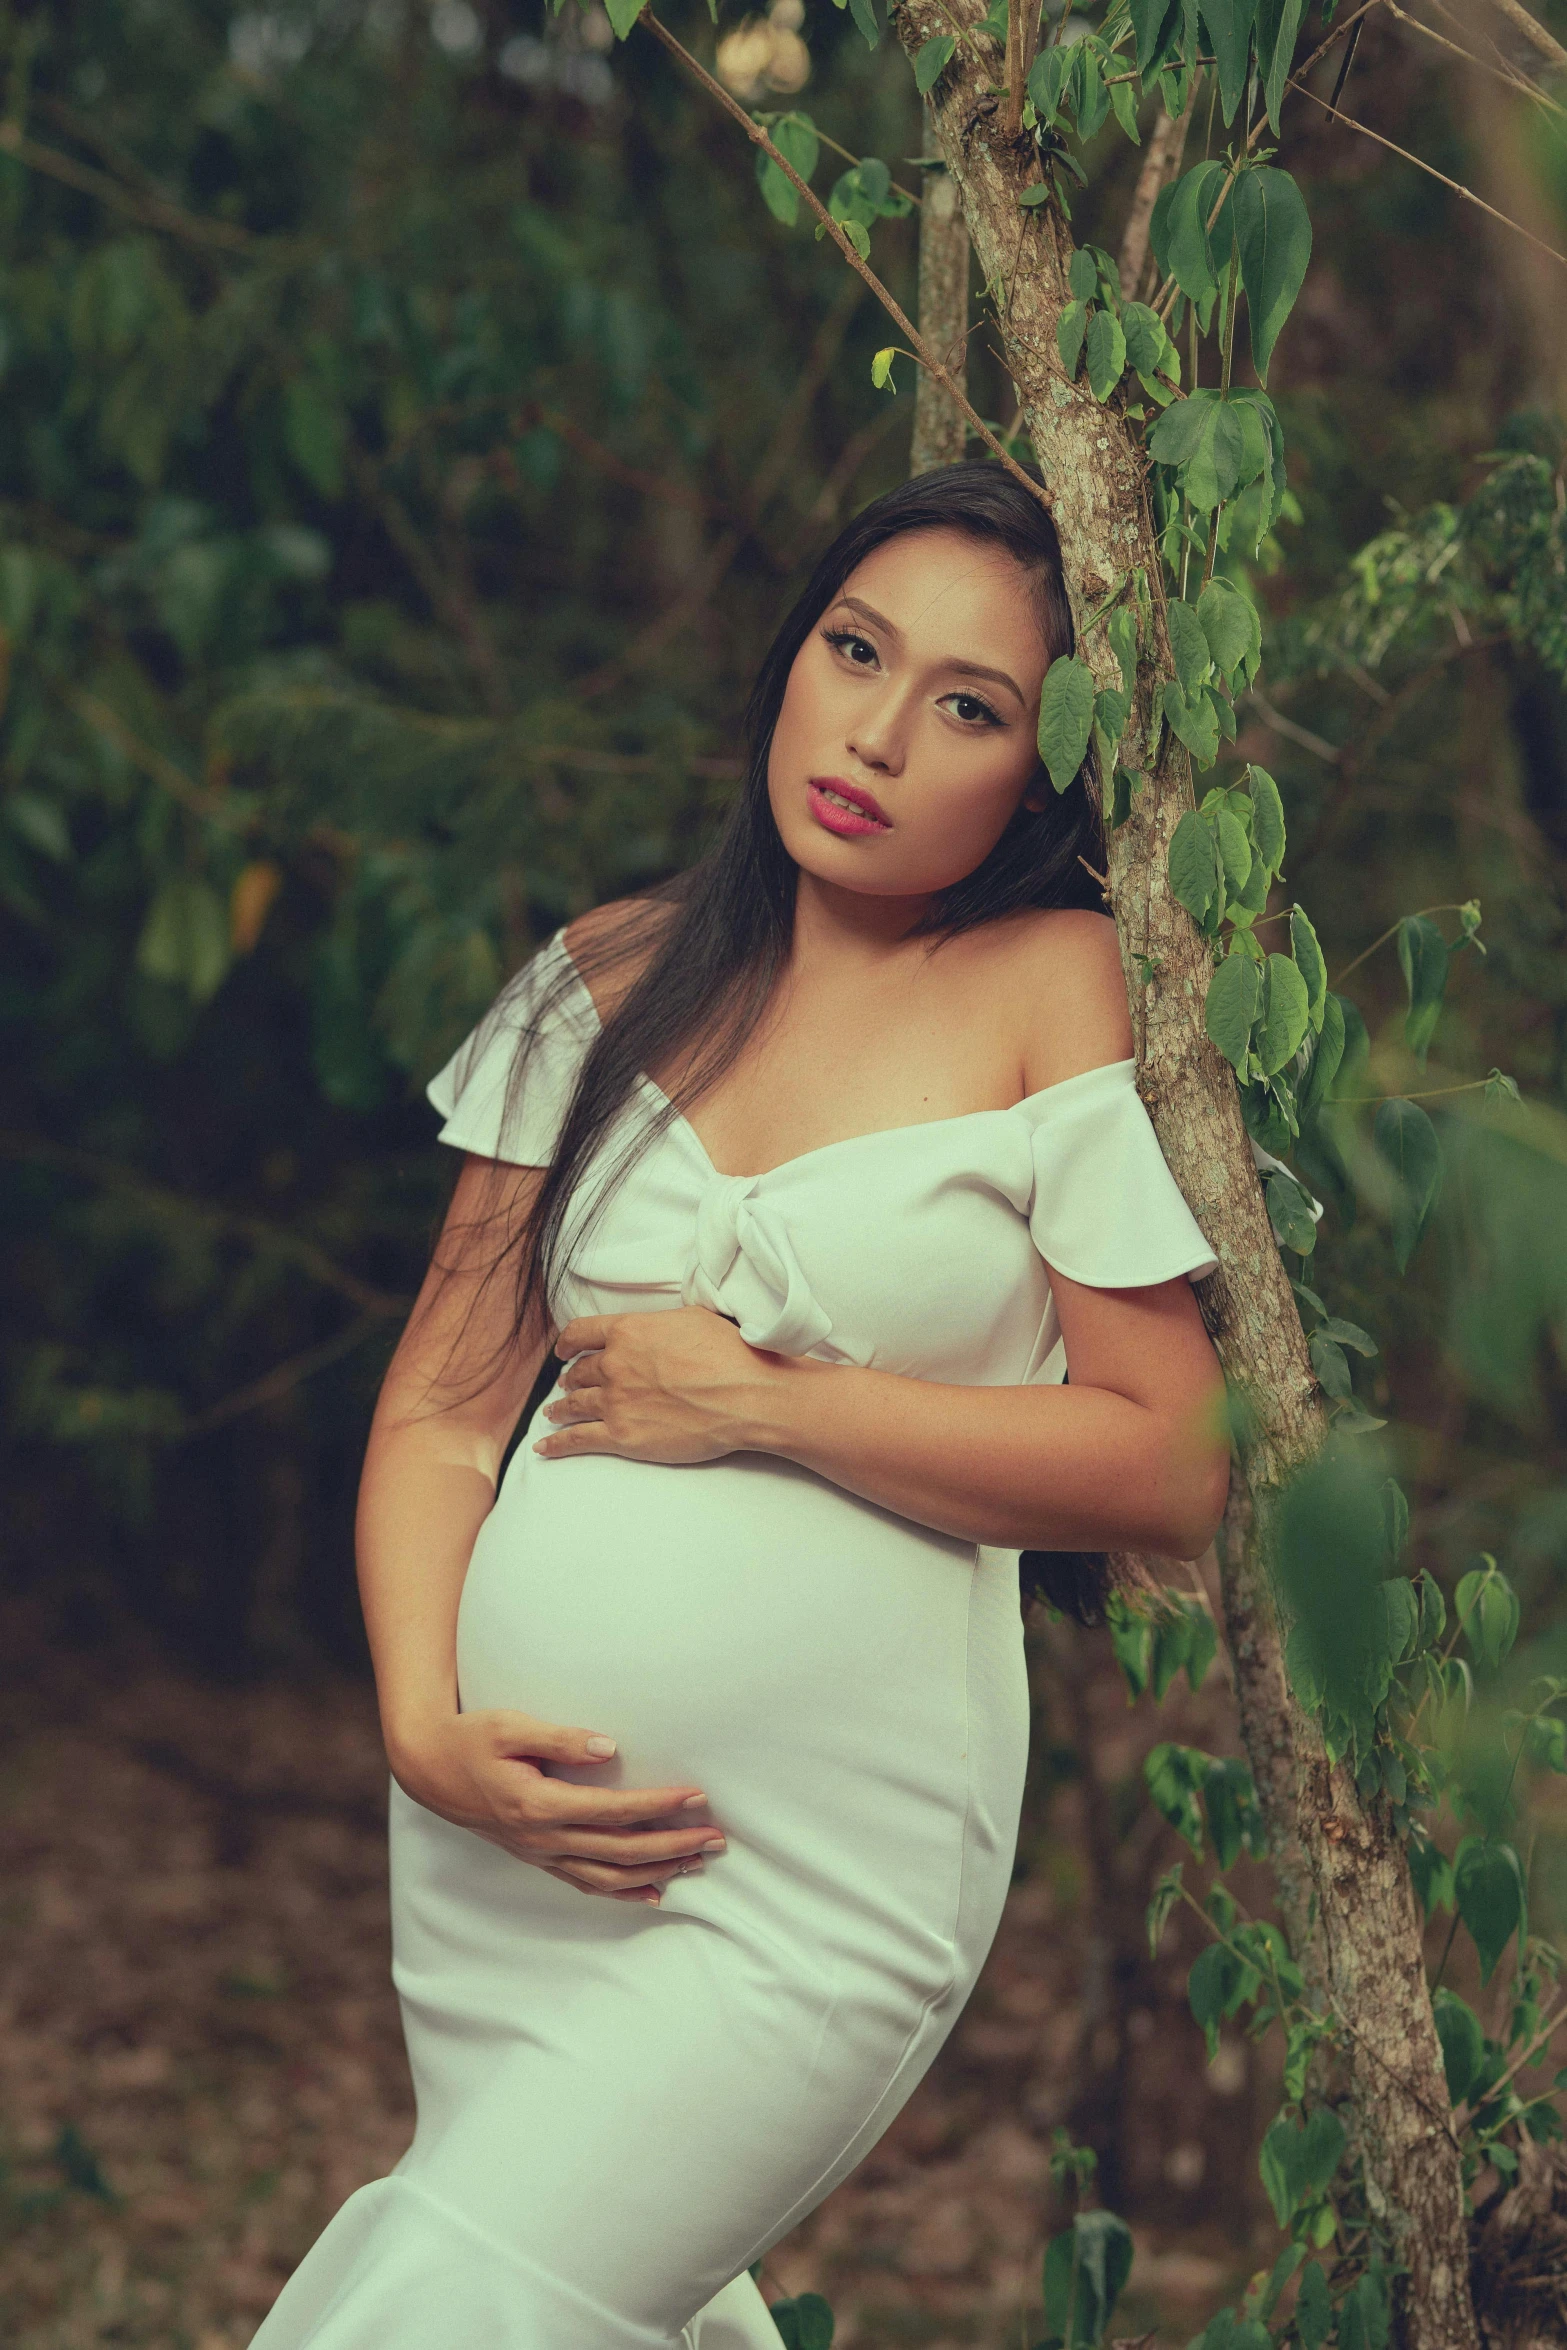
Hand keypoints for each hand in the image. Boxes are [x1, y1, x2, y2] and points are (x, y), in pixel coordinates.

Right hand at [389, 1709, 726, 1902]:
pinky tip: (654, 1892)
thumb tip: (608, 1747)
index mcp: (538, 1805)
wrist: (430, 1769)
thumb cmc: (471, 1739)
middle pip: (620, 1852)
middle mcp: (542, 1838)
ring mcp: (540, 1853)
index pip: (612, 1811)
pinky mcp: (538, 1857)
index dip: (658, 1806)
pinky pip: (587, 1884)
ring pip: (608, 1877)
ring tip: (699, 1863)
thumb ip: (559, 1737)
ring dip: (657, 1872)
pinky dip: (624, 1892)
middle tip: (717, 1839)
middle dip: (673, 1847)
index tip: (697, 1797)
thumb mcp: (509, 1725)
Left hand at [535, 1307, 774, 1464]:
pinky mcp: (622, 1435)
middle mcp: (614, 1365)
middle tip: (568, 1384)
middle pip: (579, 1371)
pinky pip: (578, 1440)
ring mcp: (615, 1402)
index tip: (563, 1350)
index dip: (567, 1342)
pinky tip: (544, 1449)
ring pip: (574, 1405)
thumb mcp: (690, 1319)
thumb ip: (659, 1324)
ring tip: (553, 1414)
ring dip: (560, 1409)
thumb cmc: (728, 1354)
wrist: (745, 1395)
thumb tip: (653, 1329)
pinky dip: (557, 1445)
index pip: (581, 1333)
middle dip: (571, 1378)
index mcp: (627, 1332)